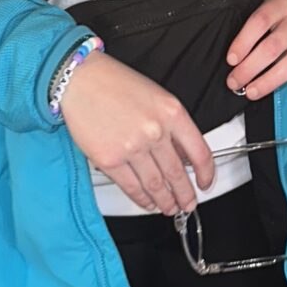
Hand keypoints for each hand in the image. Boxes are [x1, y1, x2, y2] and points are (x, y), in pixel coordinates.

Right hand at [59, 50, 214, 214]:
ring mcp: (132, 147)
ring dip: (165, 201)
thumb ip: (172, 125)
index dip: (206, 174)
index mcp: (172, 112)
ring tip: (169, 207)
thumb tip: (183, 155)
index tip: (205, 183)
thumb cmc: (114, 83)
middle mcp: (155, 131)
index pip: (200, 152)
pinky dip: (142, 200)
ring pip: (156, 185)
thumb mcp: (155, 96)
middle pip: (177, 174)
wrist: (80, 79)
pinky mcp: (109, 160)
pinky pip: (132, 188)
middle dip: (185, 195)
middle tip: (188, 203)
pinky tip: (147, 203)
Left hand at [225, 0, 286, 104]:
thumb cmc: (275, 21)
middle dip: (250, 67)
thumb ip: (246, 14)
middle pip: (275, 44)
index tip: (231, 60)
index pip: (261, 19)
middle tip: (235, 82)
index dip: (244, 41)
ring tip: (252, 92)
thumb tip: (227, 7)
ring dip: (270, 80)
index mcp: (284, 2)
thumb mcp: (261, 9)